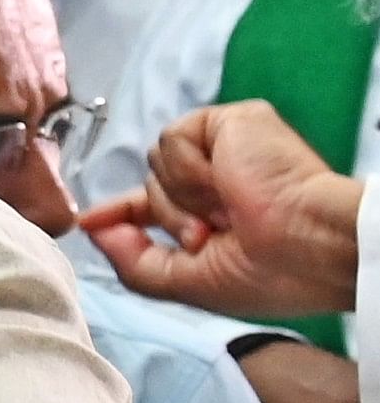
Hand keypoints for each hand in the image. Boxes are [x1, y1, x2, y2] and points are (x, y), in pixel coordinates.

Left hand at [81, 101, 361, 319]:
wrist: (311, 245)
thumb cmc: (268, 273)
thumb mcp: (189, 281)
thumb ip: (134, 259)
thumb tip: (91, 228)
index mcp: (215, 214)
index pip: (154, 205)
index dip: (122, 212)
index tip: (90, 220)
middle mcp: (220, 177)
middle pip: (152, 186)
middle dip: (171, 218)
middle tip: (213, 234)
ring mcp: (227, 148)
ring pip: (157, 162)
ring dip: (185, 199)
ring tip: (229, 211)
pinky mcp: (233, 121)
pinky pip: (173, 139)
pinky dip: (192, 170)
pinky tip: (228, 183)